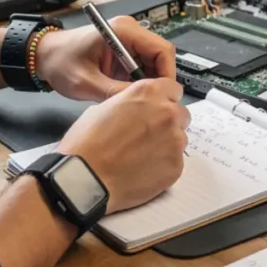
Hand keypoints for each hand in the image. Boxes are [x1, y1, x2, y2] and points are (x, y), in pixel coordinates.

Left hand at [34, 16, 175, 101]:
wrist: (44, 56)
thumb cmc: (60, 61)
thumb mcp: (86, 82)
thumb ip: (114, 92)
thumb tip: (140, 104)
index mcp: (123, 30)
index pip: (162, 49)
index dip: (167, 74)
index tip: (163, 94)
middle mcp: (130, 32)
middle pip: (161, 57)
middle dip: (159, 81)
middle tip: (151, 103)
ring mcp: (128, 43)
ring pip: (154, 65)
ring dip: (149, 84)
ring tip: (138, 101)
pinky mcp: (124, 53)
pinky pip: (143, 69)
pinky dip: (140, 84)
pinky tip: (130, 96)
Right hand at [57, 77, 189, 212]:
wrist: (85, 178)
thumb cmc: (86, 144)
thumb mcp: (103, 107)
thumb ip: (130, 103)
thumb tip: (136, 109)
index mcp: (149, 93)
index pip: (173, 89)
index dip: (164, 99)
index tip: (157, 108)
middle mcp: (167, 113)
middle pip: (181, 114)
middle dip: (168, 122)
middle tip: (148, 135)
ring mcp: (174, 141)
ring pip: (180, 139)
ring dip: (167, 144)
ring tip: (141, 155)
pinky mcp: (176, 166)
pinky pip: (176, 162)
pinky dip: (163, 165)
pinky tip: (142, 170)